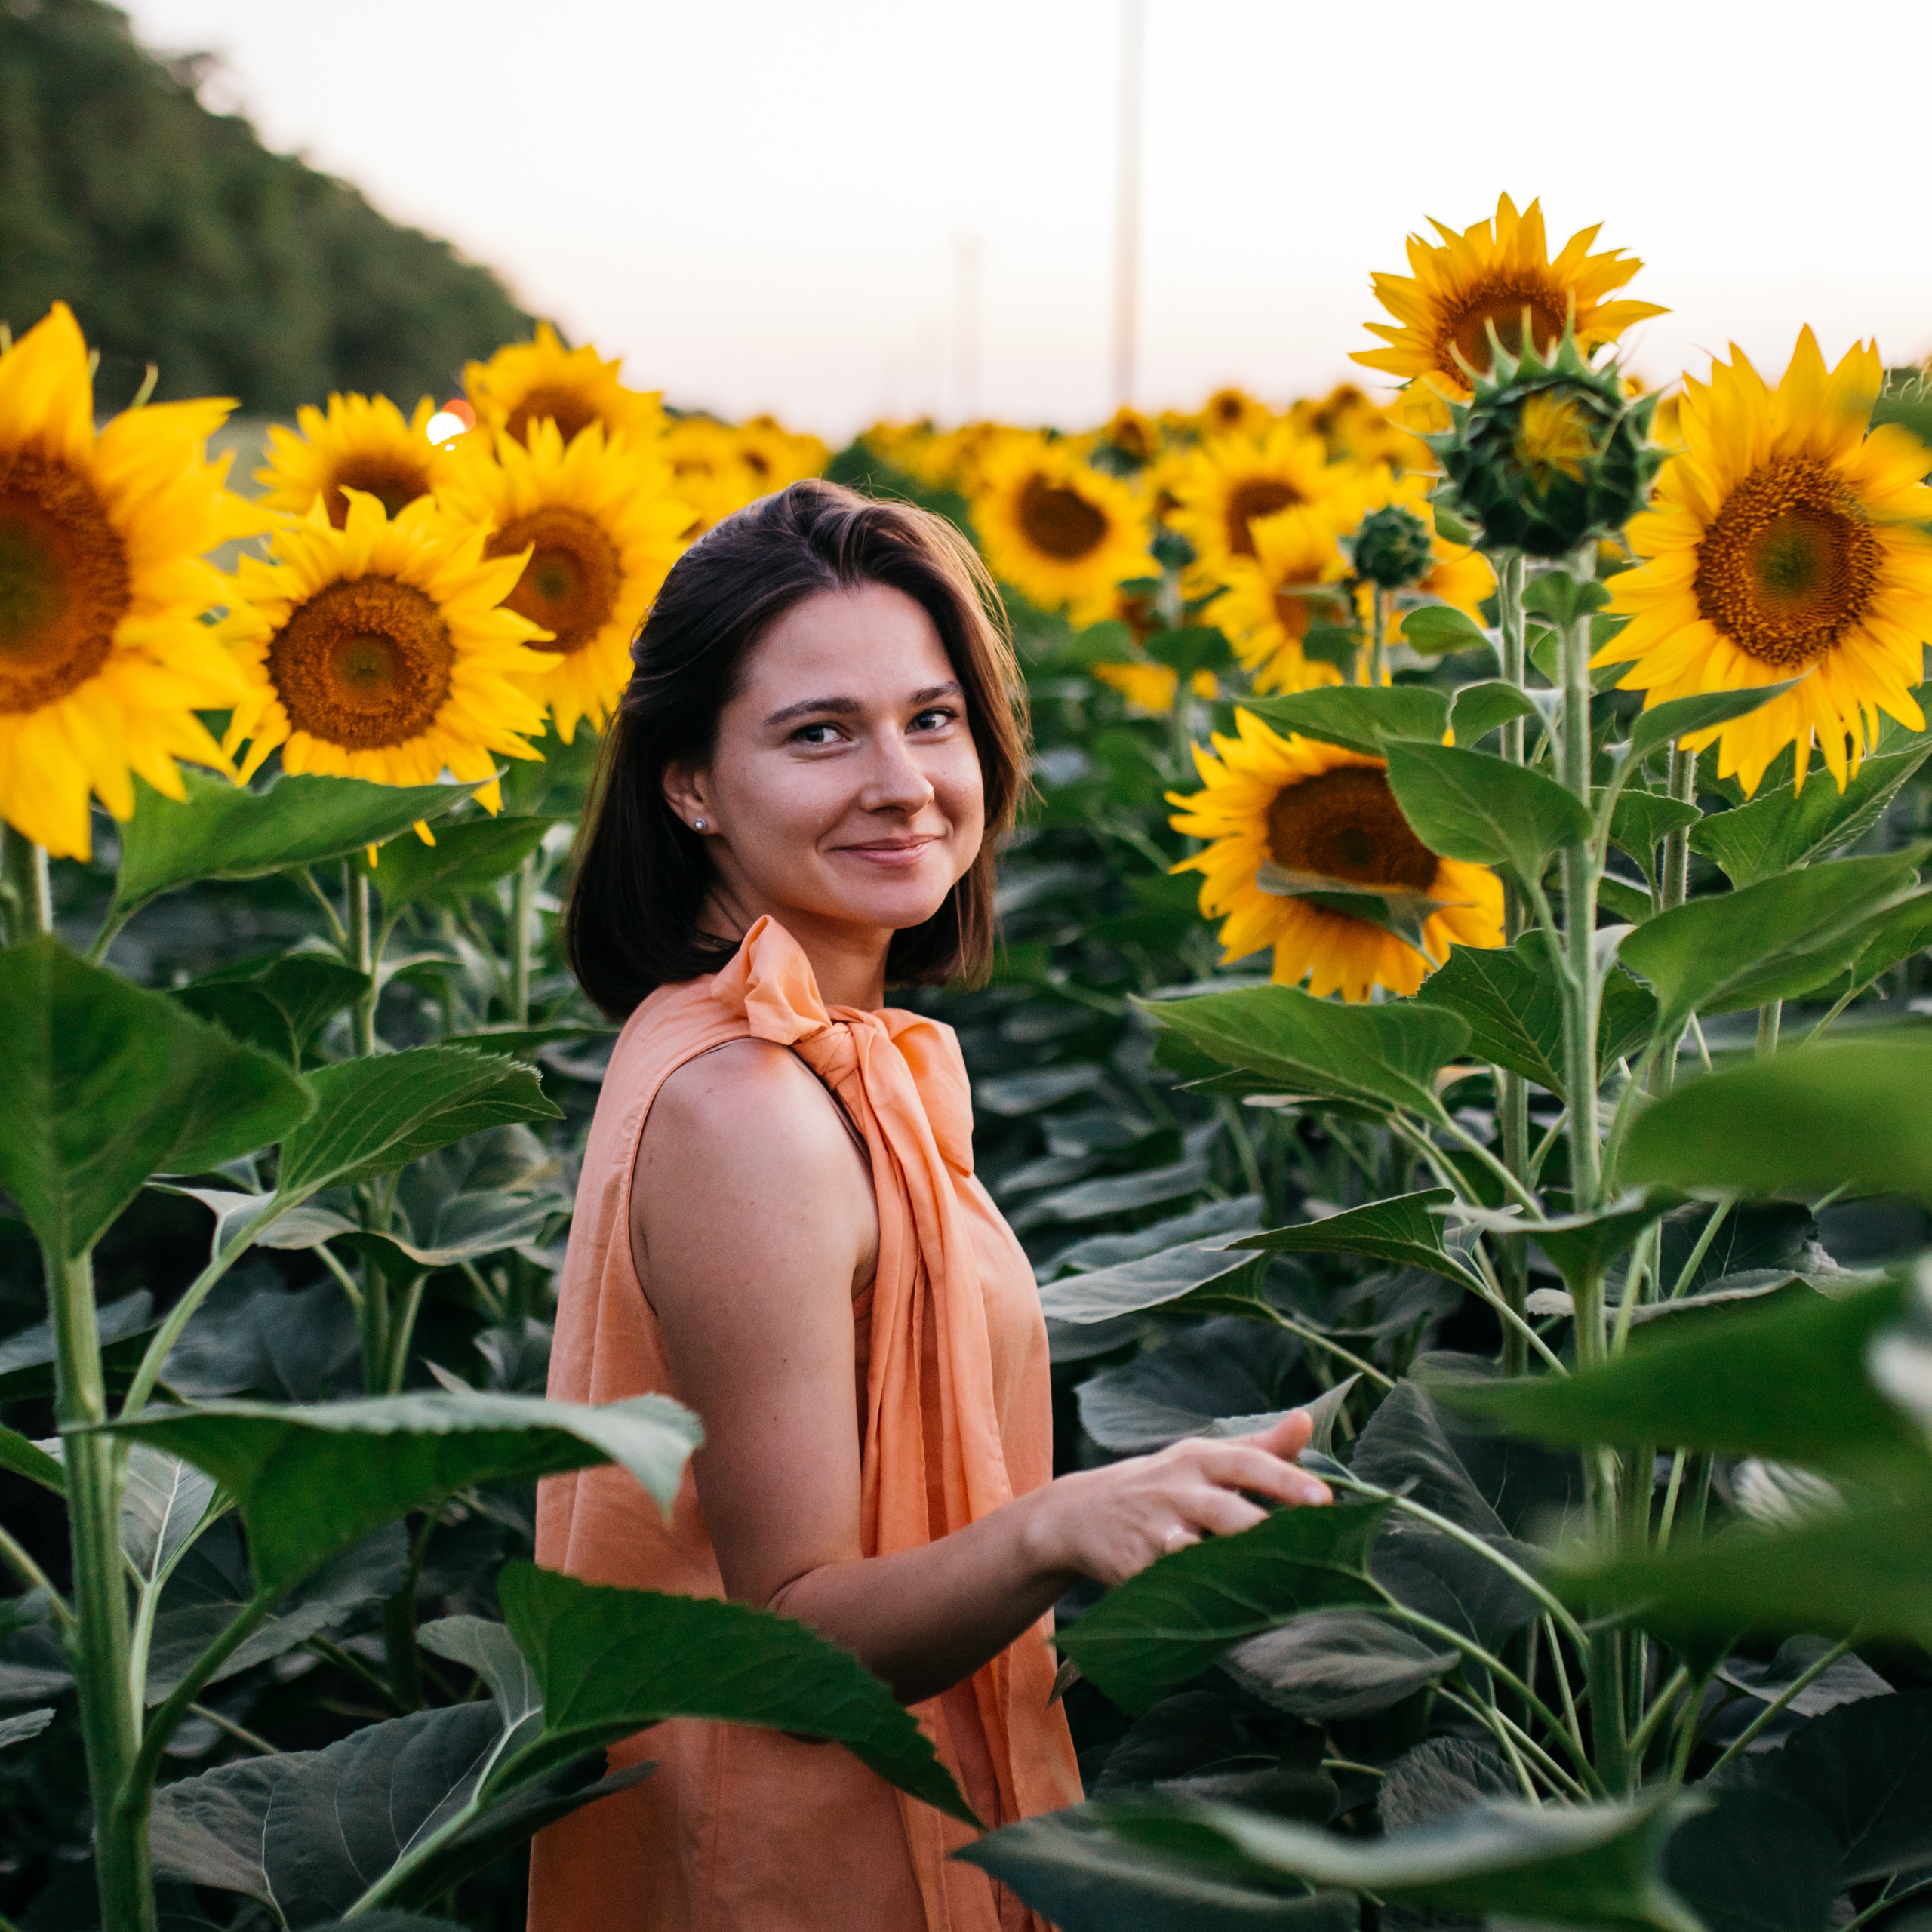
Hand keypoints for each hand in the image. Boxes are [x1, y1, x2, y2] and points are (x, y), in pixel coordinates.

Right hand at [1024, 1411, 1332, 1589]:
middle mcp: (1176, 1489)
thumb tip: (1309, 1420)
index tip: (1325, 1500)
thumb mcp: (1203, 1457)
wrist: (1080, 1514)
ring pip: (1196, 1553)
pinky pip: (1172, 1587)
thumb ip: (1260, 1446)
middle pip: (1225, 1511)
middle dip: (1263, 1531)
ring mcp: (1153, 1531)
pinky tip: (1230, 1616)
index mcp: (1199, 1458)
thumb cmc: (1163, 1484)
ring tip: (1275, 1589)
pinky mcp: (1134, 1568)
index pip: (1247, 1463)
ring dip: (1233, 1572)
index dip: (1286, 1481)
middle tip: (1310, 1549)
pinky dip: (1198, 1600)